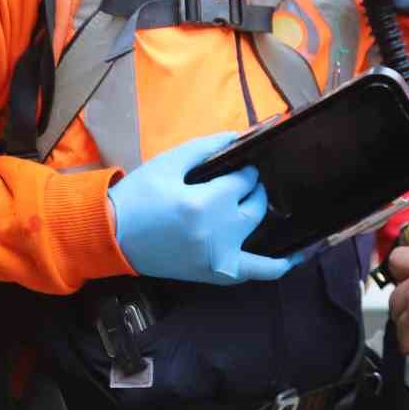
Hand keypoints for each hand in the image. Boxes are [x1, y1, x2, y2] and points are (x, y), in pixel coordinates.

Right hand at [107, 131, 303, 284]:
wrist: (112, 236)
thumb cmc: (139, 195)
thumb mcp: (170, 162)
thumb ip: (208, 146)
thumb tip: (242, 136)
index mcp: (205, 204)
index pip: (244, 180)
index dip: (243, 169)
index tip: (236, 166)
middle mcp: (218, 234)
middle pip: (254, 204)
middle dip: (251, 189)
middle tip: (239, 182)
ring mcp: (219, 258)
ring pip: (259, 232)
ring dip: (263, 214)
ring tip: (268, 202)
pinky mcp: (215, 274)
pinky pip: (256, 272)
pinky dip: (277, 265)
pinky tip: (296, 254)